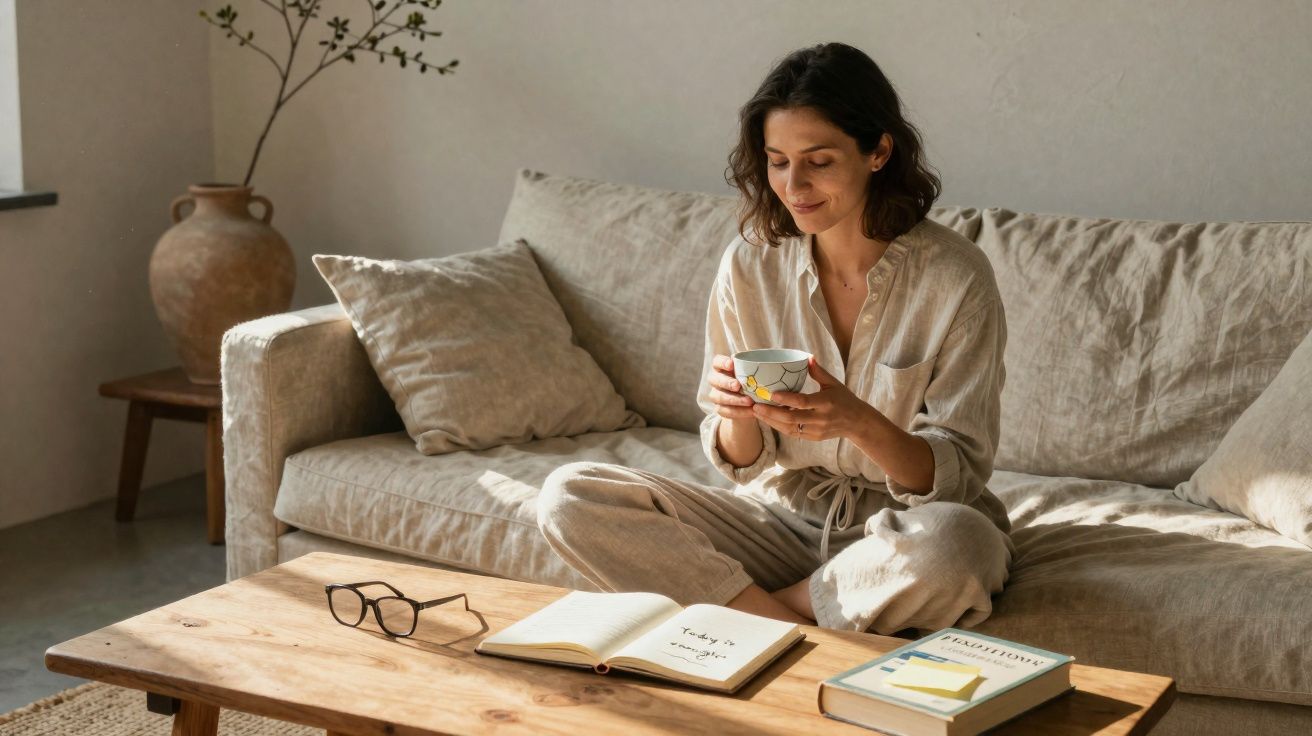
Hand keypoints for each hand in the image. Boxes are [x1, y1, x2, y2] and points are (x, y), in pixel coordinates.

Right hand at [705, 354, 755, 420]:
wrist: (750, 402)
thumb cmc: (752, 381)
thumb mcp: (754, 373)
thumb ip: (753, 367)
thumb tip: (762, 363)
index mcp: (721, 368)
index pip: (717, 362)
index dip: (722, 362)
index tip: (731, 365)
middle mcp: (716, 380)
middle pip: (715, 379)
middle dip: (727, 383)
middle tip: (738, 386)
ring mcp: (716, 395)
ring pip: (719, 397)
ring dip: (734, 399)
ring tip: (750, 401)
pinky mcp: (720, 409)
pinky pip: (725, 411)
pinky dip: (739, 412)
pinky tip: (751, 411)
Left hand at [753, 356, 873, 440]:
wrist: (857, 422)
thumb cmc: (844, 399)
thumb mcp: (833, 384)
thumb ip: (818, 371)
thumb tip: (807, 357)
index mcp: (825, 403)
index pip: (802, 402)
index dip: (786, 399)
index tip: (770, 394)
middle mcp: (820, 418)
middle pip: (792, 418)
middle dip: (771, 413)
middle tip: (755, 406)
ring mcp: (816, 430)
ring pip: (790, 428)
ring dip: (771, 421)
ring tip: (757, 412)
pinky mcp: (814, 438)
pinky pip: (793, 433)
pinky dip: (779, 427)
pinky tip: (768, 419)